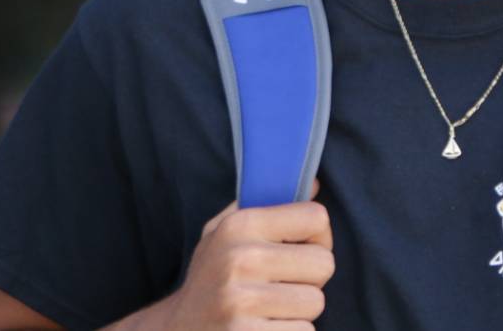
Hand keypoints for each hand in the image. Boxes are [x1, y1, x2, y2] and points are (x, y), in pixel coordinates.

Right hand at [152, 189, 332, 329]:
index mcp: (239, 225)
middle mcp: (240, 259)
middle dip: (310, 278)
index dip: (317, 236)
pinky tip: (264, 327)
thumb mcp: (222, 233)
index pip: (316, 217)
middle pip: (324, 263)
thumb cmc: (211, 278)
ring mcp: (243, 301)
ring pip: (315, 302)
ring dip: (299, 309)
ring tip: (271, 308)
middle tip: (283, 284)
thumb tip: (313, 185)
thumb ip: (265, 206)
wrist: (178, 328)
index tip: (300, 248)